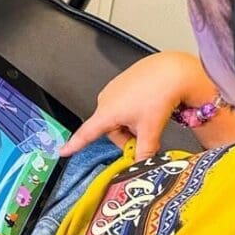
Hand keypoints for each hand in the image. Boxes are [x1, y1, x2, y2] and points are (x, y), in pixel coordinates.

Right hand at [60, 51, 219, 160]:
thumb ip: (145, 152)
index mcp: (107, 112)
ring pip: (119, 118)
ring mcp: (114, 90)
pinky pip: (124, 105)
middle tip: (146, 138)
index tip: (63, 151)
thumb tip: (142, 165)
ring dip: (132, 124)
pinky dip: (135, 111)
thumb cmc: (158, 93)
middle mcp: (106, 100)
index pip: (87, 134)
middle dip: (127, 138)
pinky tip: (149, 106)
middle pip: (111, 131)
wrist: (171, 70)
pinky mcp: (122, 83)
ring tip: (150, 118)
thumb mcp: (151, 129)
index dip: (74, 145)